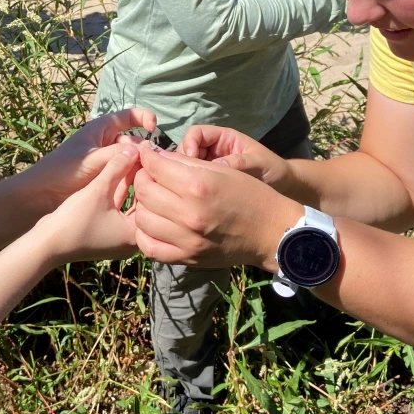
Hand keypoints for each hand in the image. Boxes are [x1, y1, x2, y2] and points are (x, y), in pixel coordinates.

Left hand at [25, 108, 156, 212]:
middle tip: (152, 161)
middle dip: (144, 148)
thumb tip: (143, 150)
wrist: (43, 194)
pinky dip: (134, 176)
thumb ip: (117, 154)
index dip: (144, 118)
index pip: (128, 116)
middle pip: (133, 140)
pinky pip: (126, 172)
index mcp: (100, 129)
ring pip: (131, 158)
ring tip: (148, 174)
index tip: (154, 128)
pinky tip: (141, 184)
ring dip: (140, 164)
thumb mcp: (92, 159)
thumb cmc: (63, 170)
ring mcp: (107, 160)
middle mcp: (106, 142)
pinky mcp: (107, 176)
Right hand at [32, 147, 141, 265]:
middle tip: (144, 156)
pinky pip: (118, 210)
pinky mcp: (106, 234)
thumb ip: (117, 167)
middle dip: (142, 180)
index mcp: (136, 235)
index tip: (150, 157)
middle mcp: (132, 240)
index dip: (150, 176)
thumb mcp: (98, 189)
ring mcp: (118, 238)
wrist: (46, 243)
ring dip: (129, 184)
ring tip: (132, 158)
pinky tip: (120, 171)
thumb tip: (134, 148)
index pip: (153, 202)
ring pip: (130, 205)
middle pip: (144, 204)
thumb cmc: (74, 220)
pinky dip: (119, 193)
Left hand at [132, 142, 304, 270]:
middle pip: (144, 191)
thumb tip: (155, 155)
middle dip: (142, 178)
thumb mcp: (222, 170)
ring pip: (141, 218)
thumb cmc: (250, 195)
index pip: (155, 166)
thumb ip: (186, 162)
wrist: (272, 233)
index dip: (147, 157)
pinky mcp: (186, 258)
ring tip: (152, 199)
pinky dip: (144, 233)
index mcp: (199, 186)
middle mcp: (189, 214)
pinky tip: (153, 223)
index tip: (148, 156)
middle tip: (149, 176)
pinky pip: (149, 247)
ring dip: (141, 205)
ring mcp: (186, 240)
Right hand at [179, 125, 295, 195]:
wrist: (282, 187)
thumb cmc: (273, 169)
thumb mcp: (259, 163)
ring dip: (186, 176)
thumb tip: (216, 166)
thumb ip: (239, 162)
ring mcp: (210, 167)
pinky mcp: (210, 183)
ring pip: (186, 168)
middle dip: (184, 162)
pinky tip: (197, 198)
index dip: (190, 143)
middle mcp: (213, 150)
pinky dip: (192, 188)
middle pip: (185, 150)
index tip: (192, 159)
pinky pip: (194, 182)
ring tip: (194, 190)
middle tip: (191, 179)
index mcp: (223, 138)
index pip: (196, 133)